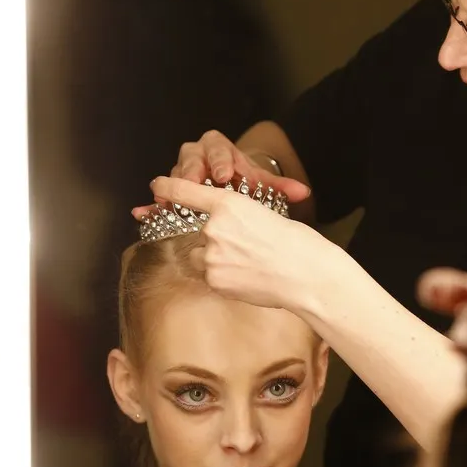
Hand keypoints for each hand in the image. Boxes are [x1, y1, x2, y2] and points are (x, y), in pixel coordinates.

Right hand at [136, 130, 310, 214]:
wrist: (230, 183)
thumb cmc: (244, 180)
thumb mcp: (261, 181)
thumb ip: (280, 186)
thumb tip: (303, 192)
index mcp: (219, 148)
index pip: (218, 147)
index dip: (220, 159)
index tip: (225, 173)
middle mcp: (197, 156)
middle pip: (191, 157)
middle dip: (194, 170)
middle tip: (197, 181)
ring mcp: (181, 173)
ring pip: (173, 175)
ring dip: (172, 187)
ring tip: (171, 200)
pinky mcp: (171, 191)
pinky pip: (160, 196)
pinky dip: (151, 205)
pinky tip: (142, 213)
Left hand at [145, 176, 334, 312]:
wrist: (309, 277)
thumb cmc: (299, 245)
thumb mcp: (270, 215)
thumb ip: (240, 218)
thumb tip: (231, 229)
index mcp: (230, 204)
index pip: (185, 191)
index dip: (168, 187)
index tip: (157, 185)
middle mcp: (214, 228)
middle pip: (198, 232)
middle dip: (215, 240)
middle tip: (245, 249)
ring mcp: (212, 257)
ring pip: (202, 256)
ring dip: (217, 259)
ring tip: (248, 265)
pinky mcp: (215, 281)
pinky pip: (210, 277)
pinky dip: (225, 277)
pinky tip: (249, 278)